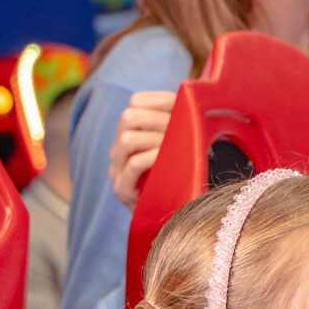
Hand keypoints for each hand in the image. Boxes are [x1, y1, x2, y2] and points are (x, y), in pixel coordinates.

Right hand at [109, 89, 175, 207]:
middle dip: (158, 120)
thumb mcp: (184, 142)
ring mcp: (117, 168)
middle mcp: (119, 148)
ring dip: (156, 139)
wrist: (179, 214)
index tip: (183, 107)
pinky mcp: (122, 189)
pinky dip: (151, 157)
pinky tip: (166, 159)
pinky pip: (132, 164)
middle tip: (180, 129)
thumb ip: (182, 120)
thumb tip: (191, 94)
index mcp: (132, 132)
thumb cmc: (185, 174)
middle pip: (128, 116)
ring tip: (174, 146)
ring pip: (127, 139)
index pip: (136, 102)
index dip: (160, 100)